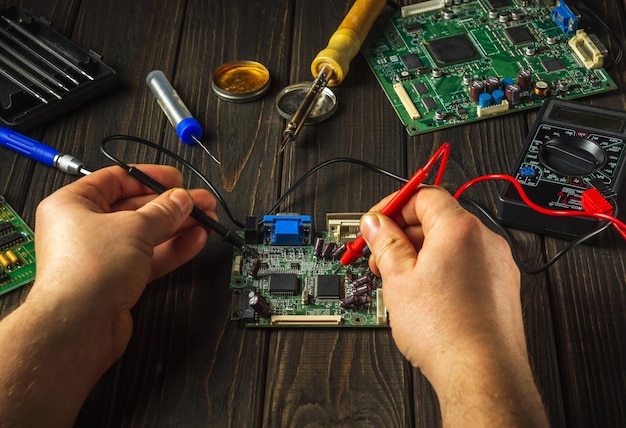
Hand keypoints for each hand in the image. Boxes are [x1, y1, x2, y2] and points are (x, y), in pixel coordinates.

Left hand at [0, 164, 217, 426]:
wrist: (79, 326)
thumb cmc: (86, 272)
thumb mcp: (134, 227)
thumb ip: (164, 211)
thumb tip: (181, 200)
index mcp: (73, 204)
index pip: (117, 180)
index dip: (149, 178)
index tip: (176, 180)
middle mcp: (85, 229)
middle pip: (136, 209)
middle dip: (172, 205)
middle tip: (200, 202)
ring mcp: (104, 256)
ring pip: (148, 235)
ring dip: (179, 226)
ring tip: (206, 220)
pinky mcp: (119, 280)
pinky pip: (150, 258)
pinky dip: (173, 249)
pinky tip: (196, 240)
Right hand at [359, 185, 547, 425]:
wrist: (482, 373)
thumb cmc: (447, 332)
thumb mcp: (399, 280)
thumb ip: (385, 243)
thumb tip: (375, 224)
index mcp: (460, 229)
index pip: (424, 195)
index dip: (394, 205)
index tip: (377, 222)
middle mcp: (485, 241)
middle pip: (438, 219)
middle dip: (404, 233)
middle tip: (381, 254)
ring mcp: (497, 265)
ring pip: (451, 244)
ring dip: (421, 253)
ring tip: (399, 280)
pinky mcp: (501, 288)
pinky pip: (467, 265)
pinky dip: (443, 270)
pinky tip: (424, 295)